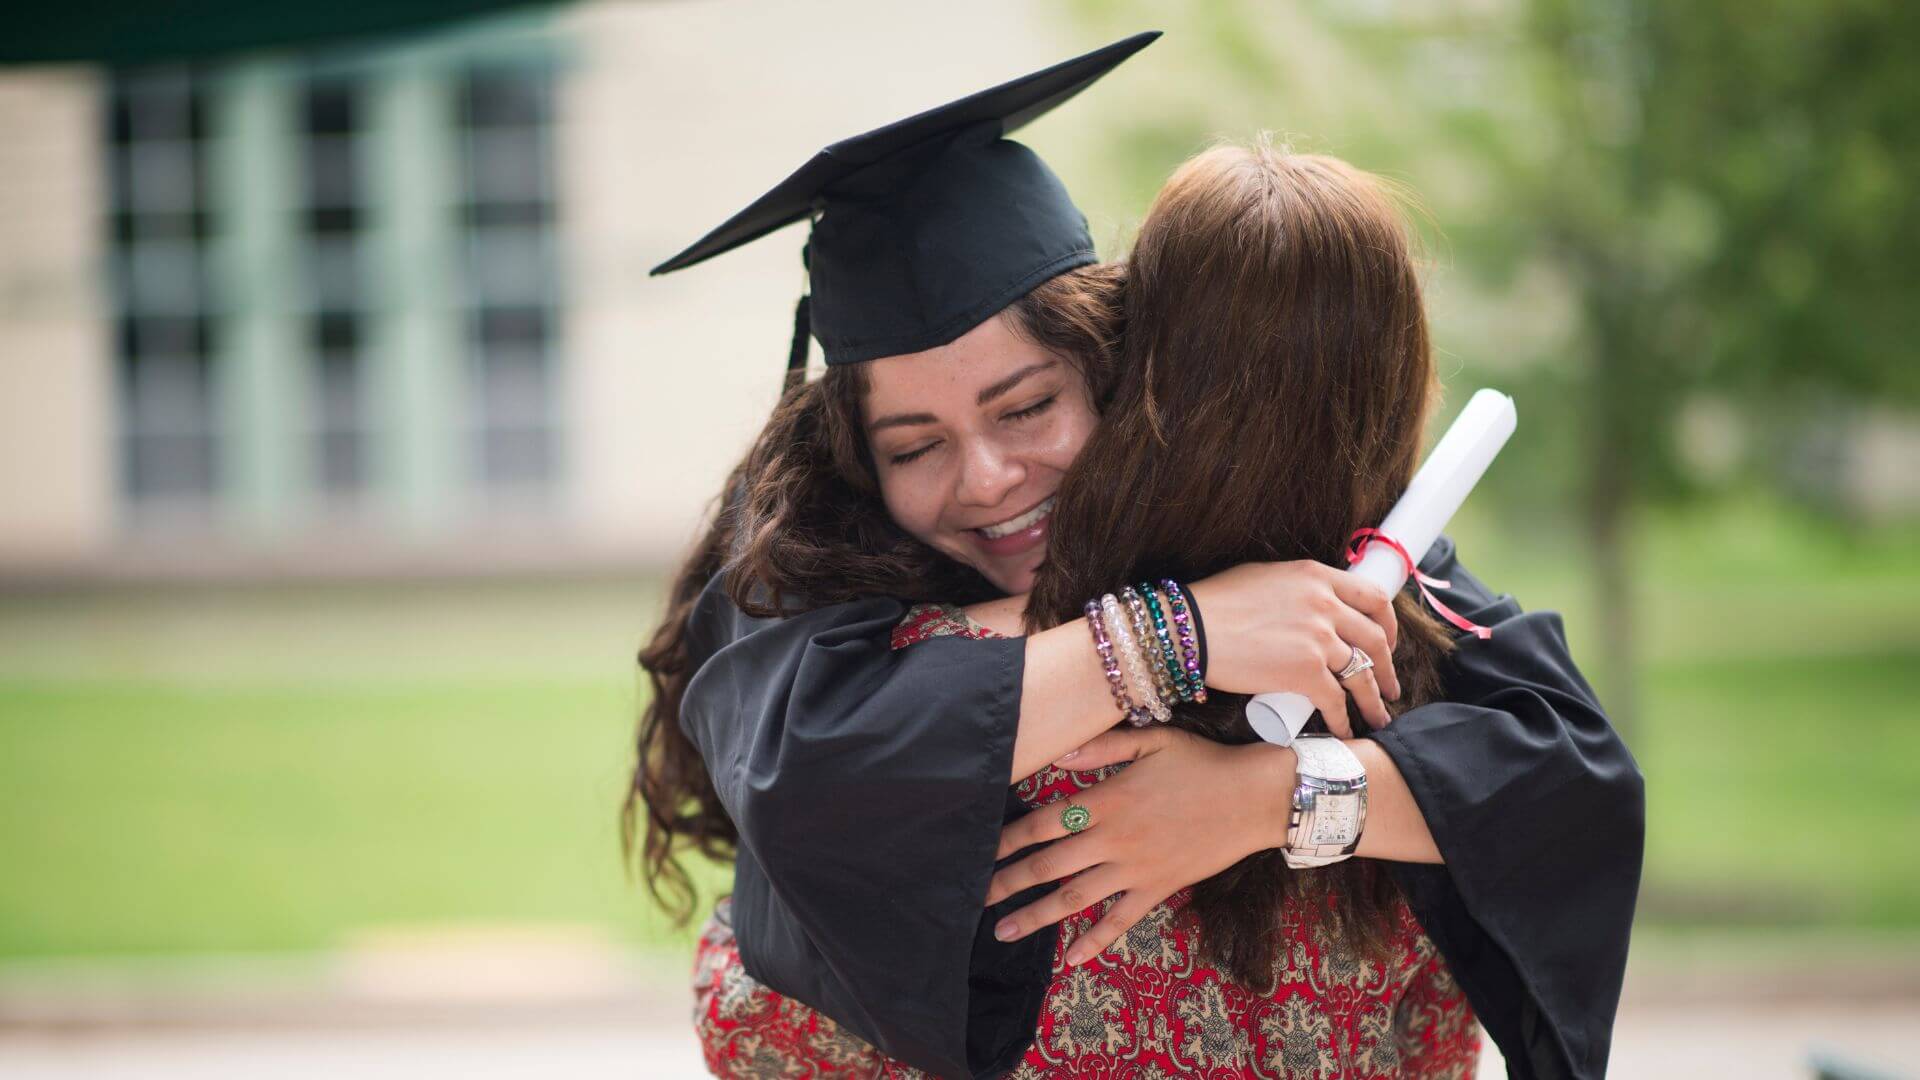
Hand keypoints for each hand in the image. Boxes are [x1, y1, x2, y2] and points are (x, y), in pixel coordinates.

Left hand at [984, 726, 1294, 965]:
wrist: (1255, 797)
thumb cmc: (1202, 763)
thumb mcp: (1153, 740)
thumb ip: (1102, 748)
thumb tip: (1058, 755)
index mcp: (1106, 800)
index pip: (1042, 823)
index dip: (1007, 839)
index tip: (979, 851)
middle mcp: (1113, 839)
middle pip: (1048, 865)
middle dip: (1007, 883)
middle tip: (974, 899)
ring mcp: (1135, 869)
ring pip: (1075, 898)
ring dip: (1037, 917)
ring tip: (1004, 933)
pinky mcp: (1157, 889)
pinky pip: (1120, 921)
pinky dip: (1095, 942)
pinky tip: (1070, 960)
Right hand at [1185, 560, 1398, 735]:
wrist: (1189, 630)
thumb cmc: (1215, 603)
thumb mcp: (1265, 577)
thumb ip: (1299, 588)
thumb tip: (1314, 605)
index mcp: (1317, 576)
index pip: (1374, 597)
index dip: (1388, 625)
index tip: (1386, 643)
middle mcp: (1325, 604)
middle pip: (1375, 640)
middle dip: (1387, 668)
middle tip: (1389, 686)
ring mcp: (1318, 639)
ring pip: (1362, 675)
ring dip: (1374, 701)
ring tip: (1378, 717)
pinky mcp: (1305, 673)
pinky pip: (1337, 702)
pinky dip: (1344, 720)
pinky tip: (1344, 730)